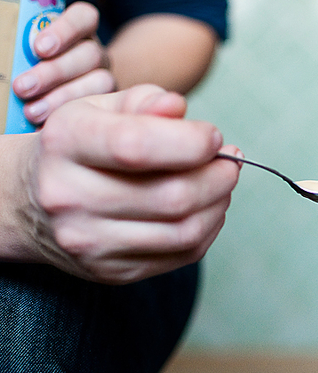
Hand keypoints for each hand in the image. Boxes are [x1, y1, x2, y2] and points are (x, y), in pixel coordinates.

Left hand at [12, 2, 115, 124]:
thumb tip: (1, 41)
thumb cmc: (23, 66)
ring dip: (63, 98)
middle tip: (22, 87)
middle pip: (90, 54)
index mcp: (76, 31)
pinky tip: (44, 127)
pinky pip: (99, 110)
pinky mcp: (104, 104)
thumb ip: (13, 42)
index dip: (66, 29)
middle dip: (55, 72)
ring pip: (100, 82)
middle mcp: (93, 53)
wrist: (42, 102)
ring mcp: (102, 78)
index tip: (38, 48)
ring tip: (32, 112)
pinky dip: (71, 119)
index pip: (84, 17)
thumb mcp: (18, 49)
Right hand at [23, 84, 240, 283]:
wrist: (31, 201)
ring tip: (223, 182)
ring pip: (185, 231)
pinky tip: (208, 207)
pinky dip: (209, 228)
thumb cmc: (82, 142)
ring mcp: (88, 241)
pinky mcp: (111, 271)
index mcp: (66, 142)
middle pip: (172, 196)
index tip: (214, 137)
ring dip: (220, 204)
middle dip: (219, 177)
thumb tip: (179, 109)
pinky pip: (183, 254)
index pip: (136, 146)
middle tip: (230, 161)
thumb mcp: (101, 107)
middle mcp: (69, 196)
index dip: (191, 142)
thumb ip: (145, 101)